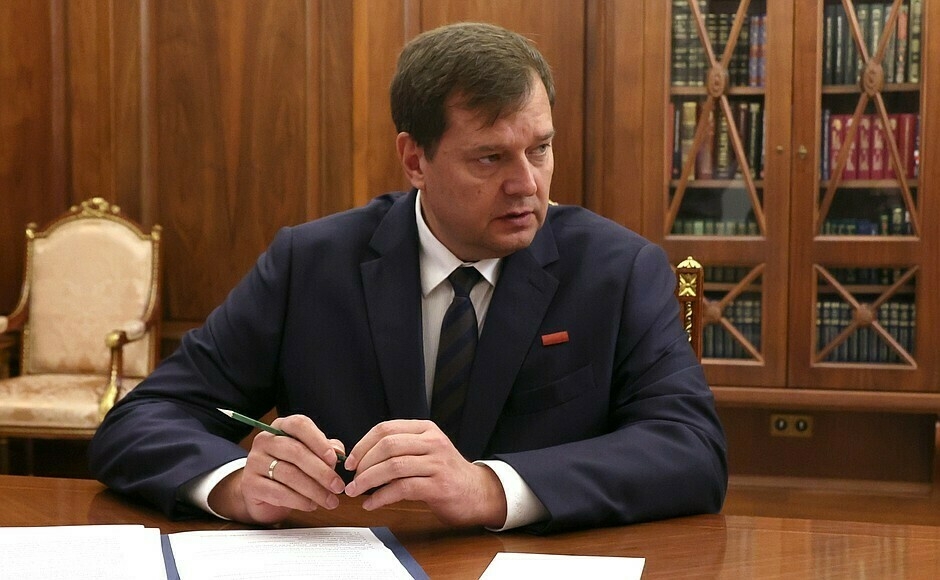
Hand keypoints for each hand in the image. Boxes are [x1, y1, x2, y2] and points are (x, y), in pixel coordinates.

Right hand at [207, 414, 346, 524]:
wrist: (261, 491)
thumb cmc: (290, 467)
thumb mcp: (310, 454)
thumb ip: (326, 450)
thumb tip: (339, 452)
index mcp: (281, 427)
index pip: (299, 425)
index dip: (318, 441)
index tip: (334, 459)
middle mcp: (265, 440)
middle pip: (295, 452)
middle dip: (321, 471)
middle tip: (337, 486)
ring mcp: (254, 462)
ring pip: (288, 474)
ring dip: (314, 490)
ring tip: (329, 500)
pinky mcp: (250, 484)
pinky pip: (278, 492)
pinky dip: (299, 501)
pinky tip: (311, 505)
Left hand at [343, 420, 506, 527]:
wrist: (478, 492)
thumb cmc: (446, 473)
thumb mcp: (427, 450)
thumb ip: (401, 448)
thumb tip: (361, 457)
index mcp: (426, 429)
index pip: (386, 429)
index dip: (363, 445)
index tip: (350, 461)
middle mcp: (432, 442)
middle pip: (387, 445)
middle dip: (363, 463)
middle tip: (352, 479)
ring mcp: (437, 463)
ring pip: (393, 466)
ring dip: (368, 480)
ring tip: (356, 491)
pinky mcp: (438, 486)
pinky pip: (402, 488)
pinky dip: (381, 497)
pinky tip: (371, 503)